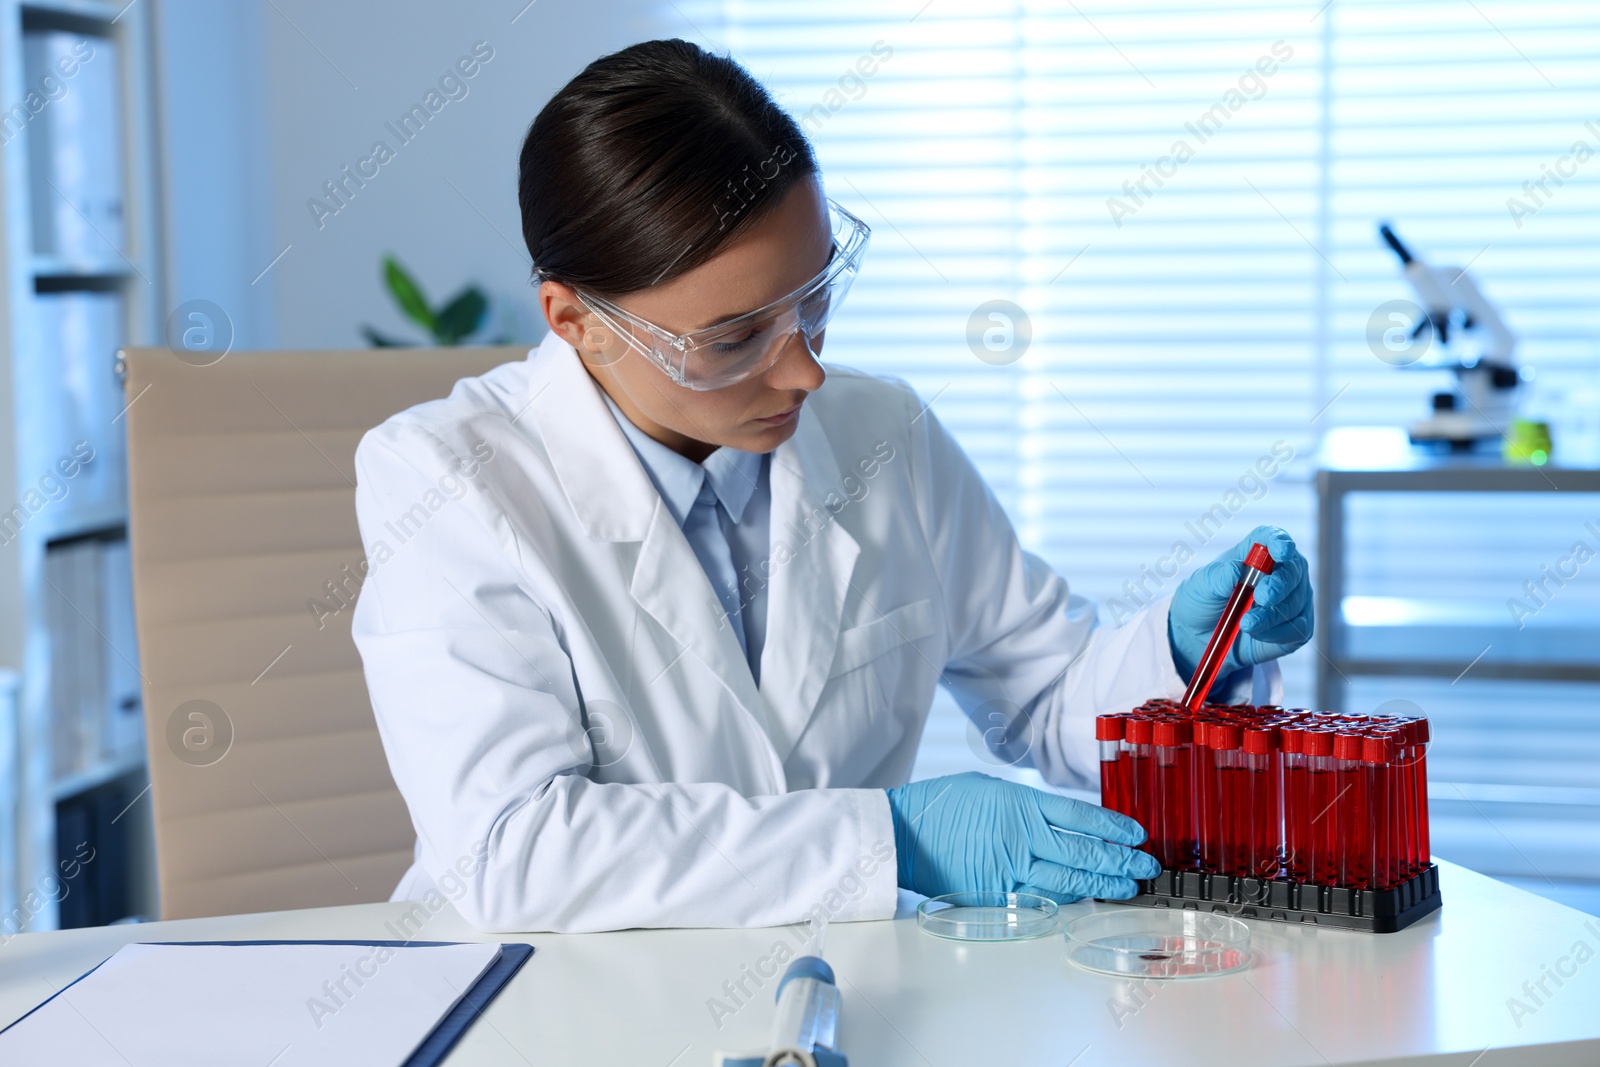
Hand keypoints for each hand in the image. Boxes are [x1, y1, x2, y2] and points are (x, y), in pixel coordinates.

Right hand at [884, 772, 1158, 901]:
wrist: (902, 835)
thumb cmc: (940, 806)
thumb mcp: (987, 788)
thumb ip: (1024, 803)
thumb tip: (1053, 816)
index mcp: (1022, 803)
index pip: (1082, 816)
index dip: (1114, 826)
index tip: (1137, 834)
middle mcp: (1023, 836)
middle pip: (1085, 851)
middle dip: (1121, 860)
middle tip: (1145, 866)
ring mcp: (1012, 868)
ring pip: (1071, 880)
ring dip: (1104, 884)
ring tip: (1128, 886)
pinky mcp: (1000, 895)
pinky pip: (1043, 899)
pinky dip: (1069, 900)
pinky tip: (1088, 899)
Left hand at [1168, 525, 1312, 680]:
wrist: (1200, 634)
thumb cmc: (1203, 600)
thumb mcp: (1202, 586)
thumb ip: (1220, 577)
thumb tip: (1236, 569)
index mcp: (1256, 551)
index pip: (1274, 537)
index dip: (1280, 542)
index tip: (1280, 552)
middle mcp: (1281, 570)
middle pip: (1292, 570)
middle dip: (1278, 585)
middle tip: (1261, 598)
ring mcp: (1293, 597)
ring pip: (1295, 603)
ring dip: (1270, 616)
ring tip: (1245, 624)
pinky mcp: (1297, 625)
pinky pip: (1298, 629)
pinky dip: (1276, 634)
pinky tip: (1256, 634)